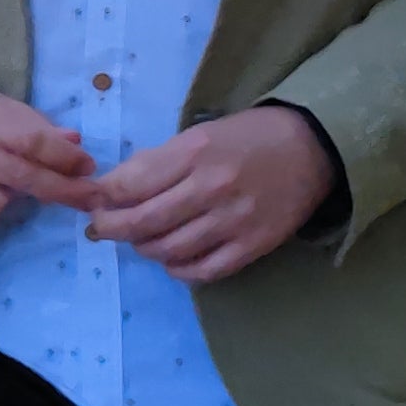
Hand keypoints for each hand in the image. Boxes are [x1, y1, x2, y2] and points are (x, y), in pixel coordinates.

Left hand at [81, 104, 339, 284]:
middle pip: (143, 222)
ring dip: (144, 248)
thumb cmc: (249, 137)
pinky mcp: (253, 246)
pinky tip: (173, 259)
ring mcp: (233, 221)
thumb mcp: (200, 134)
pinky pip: (204, 271)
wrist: (313, 147)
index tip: (91, 203)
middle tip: (101, 229)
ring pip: (169, 250)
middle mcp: (212, 188)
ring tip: (141, 240)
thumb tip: (112, 186)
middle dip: (112, 228)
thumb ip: (158, 161)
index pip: (131, 184)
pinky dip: (179, 269)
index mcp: (194, 153)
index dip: (102, 198)